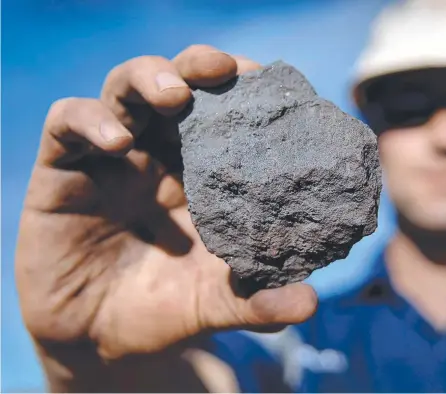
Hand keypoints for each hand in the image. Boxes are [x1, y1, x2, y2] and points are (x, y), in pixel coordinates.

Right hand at [16, 45, 316, 367]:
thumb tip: (310, 303)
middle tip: (226, 70)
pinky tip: (118, 145)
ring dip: (149, 78)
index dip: (246, 93)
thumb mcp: (215, 303)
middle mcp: (157, 153)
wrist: (100, 340)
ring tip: (175, 96)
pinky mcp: (61, 171)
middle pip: (176, 83)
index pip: (223, 113)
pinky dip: (90, 121)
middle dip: (199, 67)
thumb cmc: (167, 307)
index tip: (273, 87)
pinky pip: (66, 126)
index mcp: (201, 172)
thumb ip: (257, 300)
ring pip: (122, 88)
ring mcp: (108, 157)